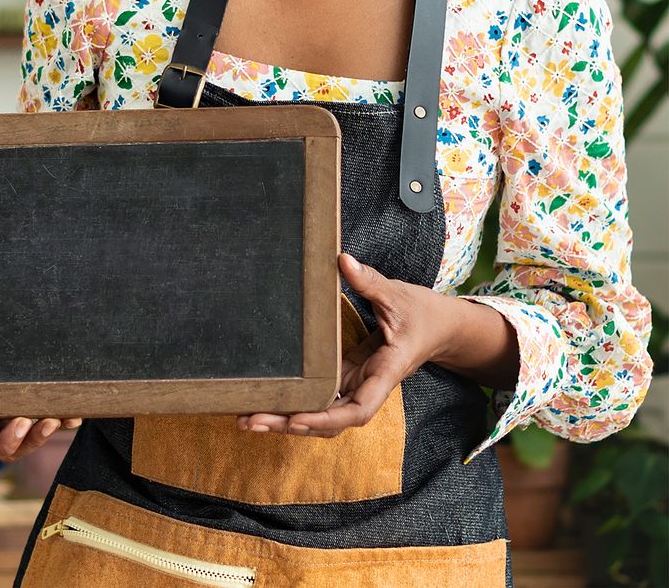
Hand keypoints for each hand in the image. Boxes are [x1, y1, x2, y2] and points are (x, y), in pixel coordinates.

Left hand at [237, 253, 514, 437]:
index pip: (358, 409)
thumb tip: (342, 260)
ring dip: (286, 420)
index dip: (326, 418)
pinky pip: (318, 399)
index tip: (296, 419)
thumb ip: (370, 281)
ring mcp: (356, 386)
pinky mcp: (346, 379)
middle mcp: (368, 388)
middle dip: (291, 424)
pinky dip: (293, 404)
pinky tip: (263, 403)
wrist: (439, 328)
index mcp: (386, 373)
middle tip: (249, 421)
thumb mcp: (398, 295)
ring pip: (320, 415)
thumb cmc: (422, 313)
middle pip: (329, 421)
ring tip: (245, 419)